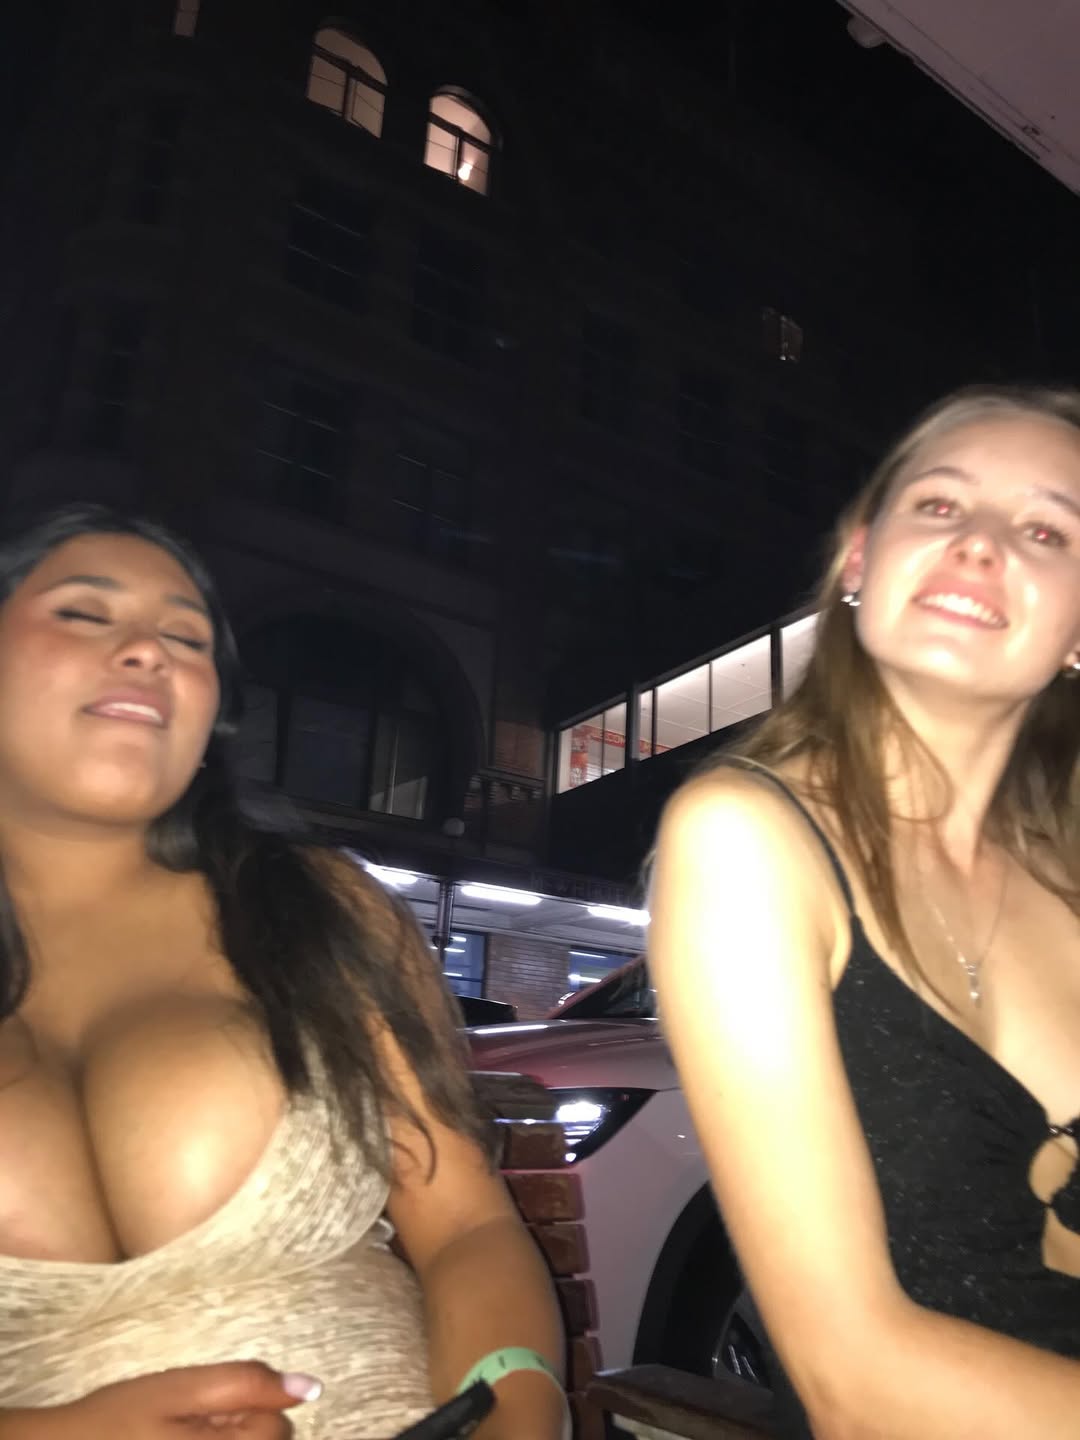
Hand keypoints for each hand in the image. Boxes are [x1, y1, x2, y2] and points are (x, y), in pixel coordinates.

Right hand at [1, 1362, 321, 1437]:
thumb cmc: (117, 1419)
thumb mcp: (181, 1388)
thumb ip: (247, 1383)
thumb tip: (311, 1387)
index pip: (280, 1430)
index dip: (255, 1404)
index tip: (214, 1402)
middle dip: (247, 1429)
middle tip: (196, 1420)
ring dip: (234, 1438)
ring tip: (188, 1435)